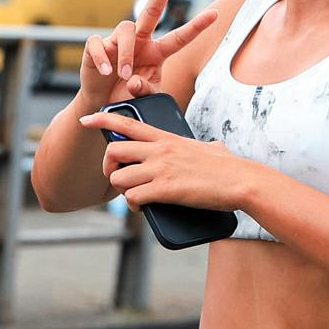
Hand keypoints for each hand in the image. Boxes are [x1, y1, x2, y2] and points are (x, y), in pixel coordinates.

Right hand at [76, 0, 227, 112]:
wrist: (100, 102)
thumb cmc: (126, 95)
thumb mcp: (145, 98)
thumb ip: (146, 91)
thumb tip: (134, 80)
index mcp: (156, 52)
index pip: (179, 37)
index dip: (196, 26)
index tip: (216, 14)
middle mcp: (139, 40)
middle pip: (152, 9)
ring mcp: (117, 40)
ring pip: (126, 29)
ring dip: (126, 53)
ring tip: (124, 75)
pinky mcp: (97, 46)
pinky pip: (100, 44)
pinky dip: (103, 58)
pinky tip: (106, 71)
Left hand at [78, 107, 257, 214]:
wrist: (241, 181)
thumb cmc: (231, 167)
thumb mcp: (213, 148)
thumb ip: (206, 146)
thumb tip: (215, 148)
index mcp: (166, 138)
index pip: (126, 123)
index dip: (102, 120)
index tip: (86, 120)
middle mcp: (159, 150)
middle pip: (113, 151)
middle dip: (107, 167)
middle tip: (115, 178)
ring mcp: (160, 170)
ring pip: (119, 178)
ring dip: (122, 191)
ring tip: (135, 198)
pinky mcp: (165, 190)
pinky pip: (133, 197)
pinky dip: (133, 206)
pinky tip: (143, 209)